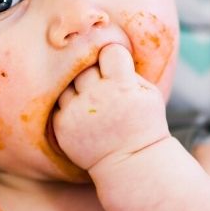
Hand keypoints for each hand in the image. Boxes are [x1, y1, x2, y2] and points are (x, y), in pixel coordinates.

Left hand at [52, 43, 169, 172]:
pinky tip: (85, 117)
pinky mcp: (62, 125)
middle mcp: (96, 97)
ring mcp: (76, 111)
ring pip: (69, 83)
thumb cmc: (143, 123)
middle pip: (86, 66)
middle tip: (105, 89)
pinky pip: (60, 103)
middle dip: (96, 74)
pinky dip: (70, 107)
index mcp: (122, 86)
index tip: (118, 69)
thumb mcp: (149, 93)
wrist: (130, 162)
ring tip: (94, 103)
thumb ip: (129, 69)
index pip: (109, 51)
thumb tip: (108, 48)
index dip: (114, 58)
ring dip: (79, 89)